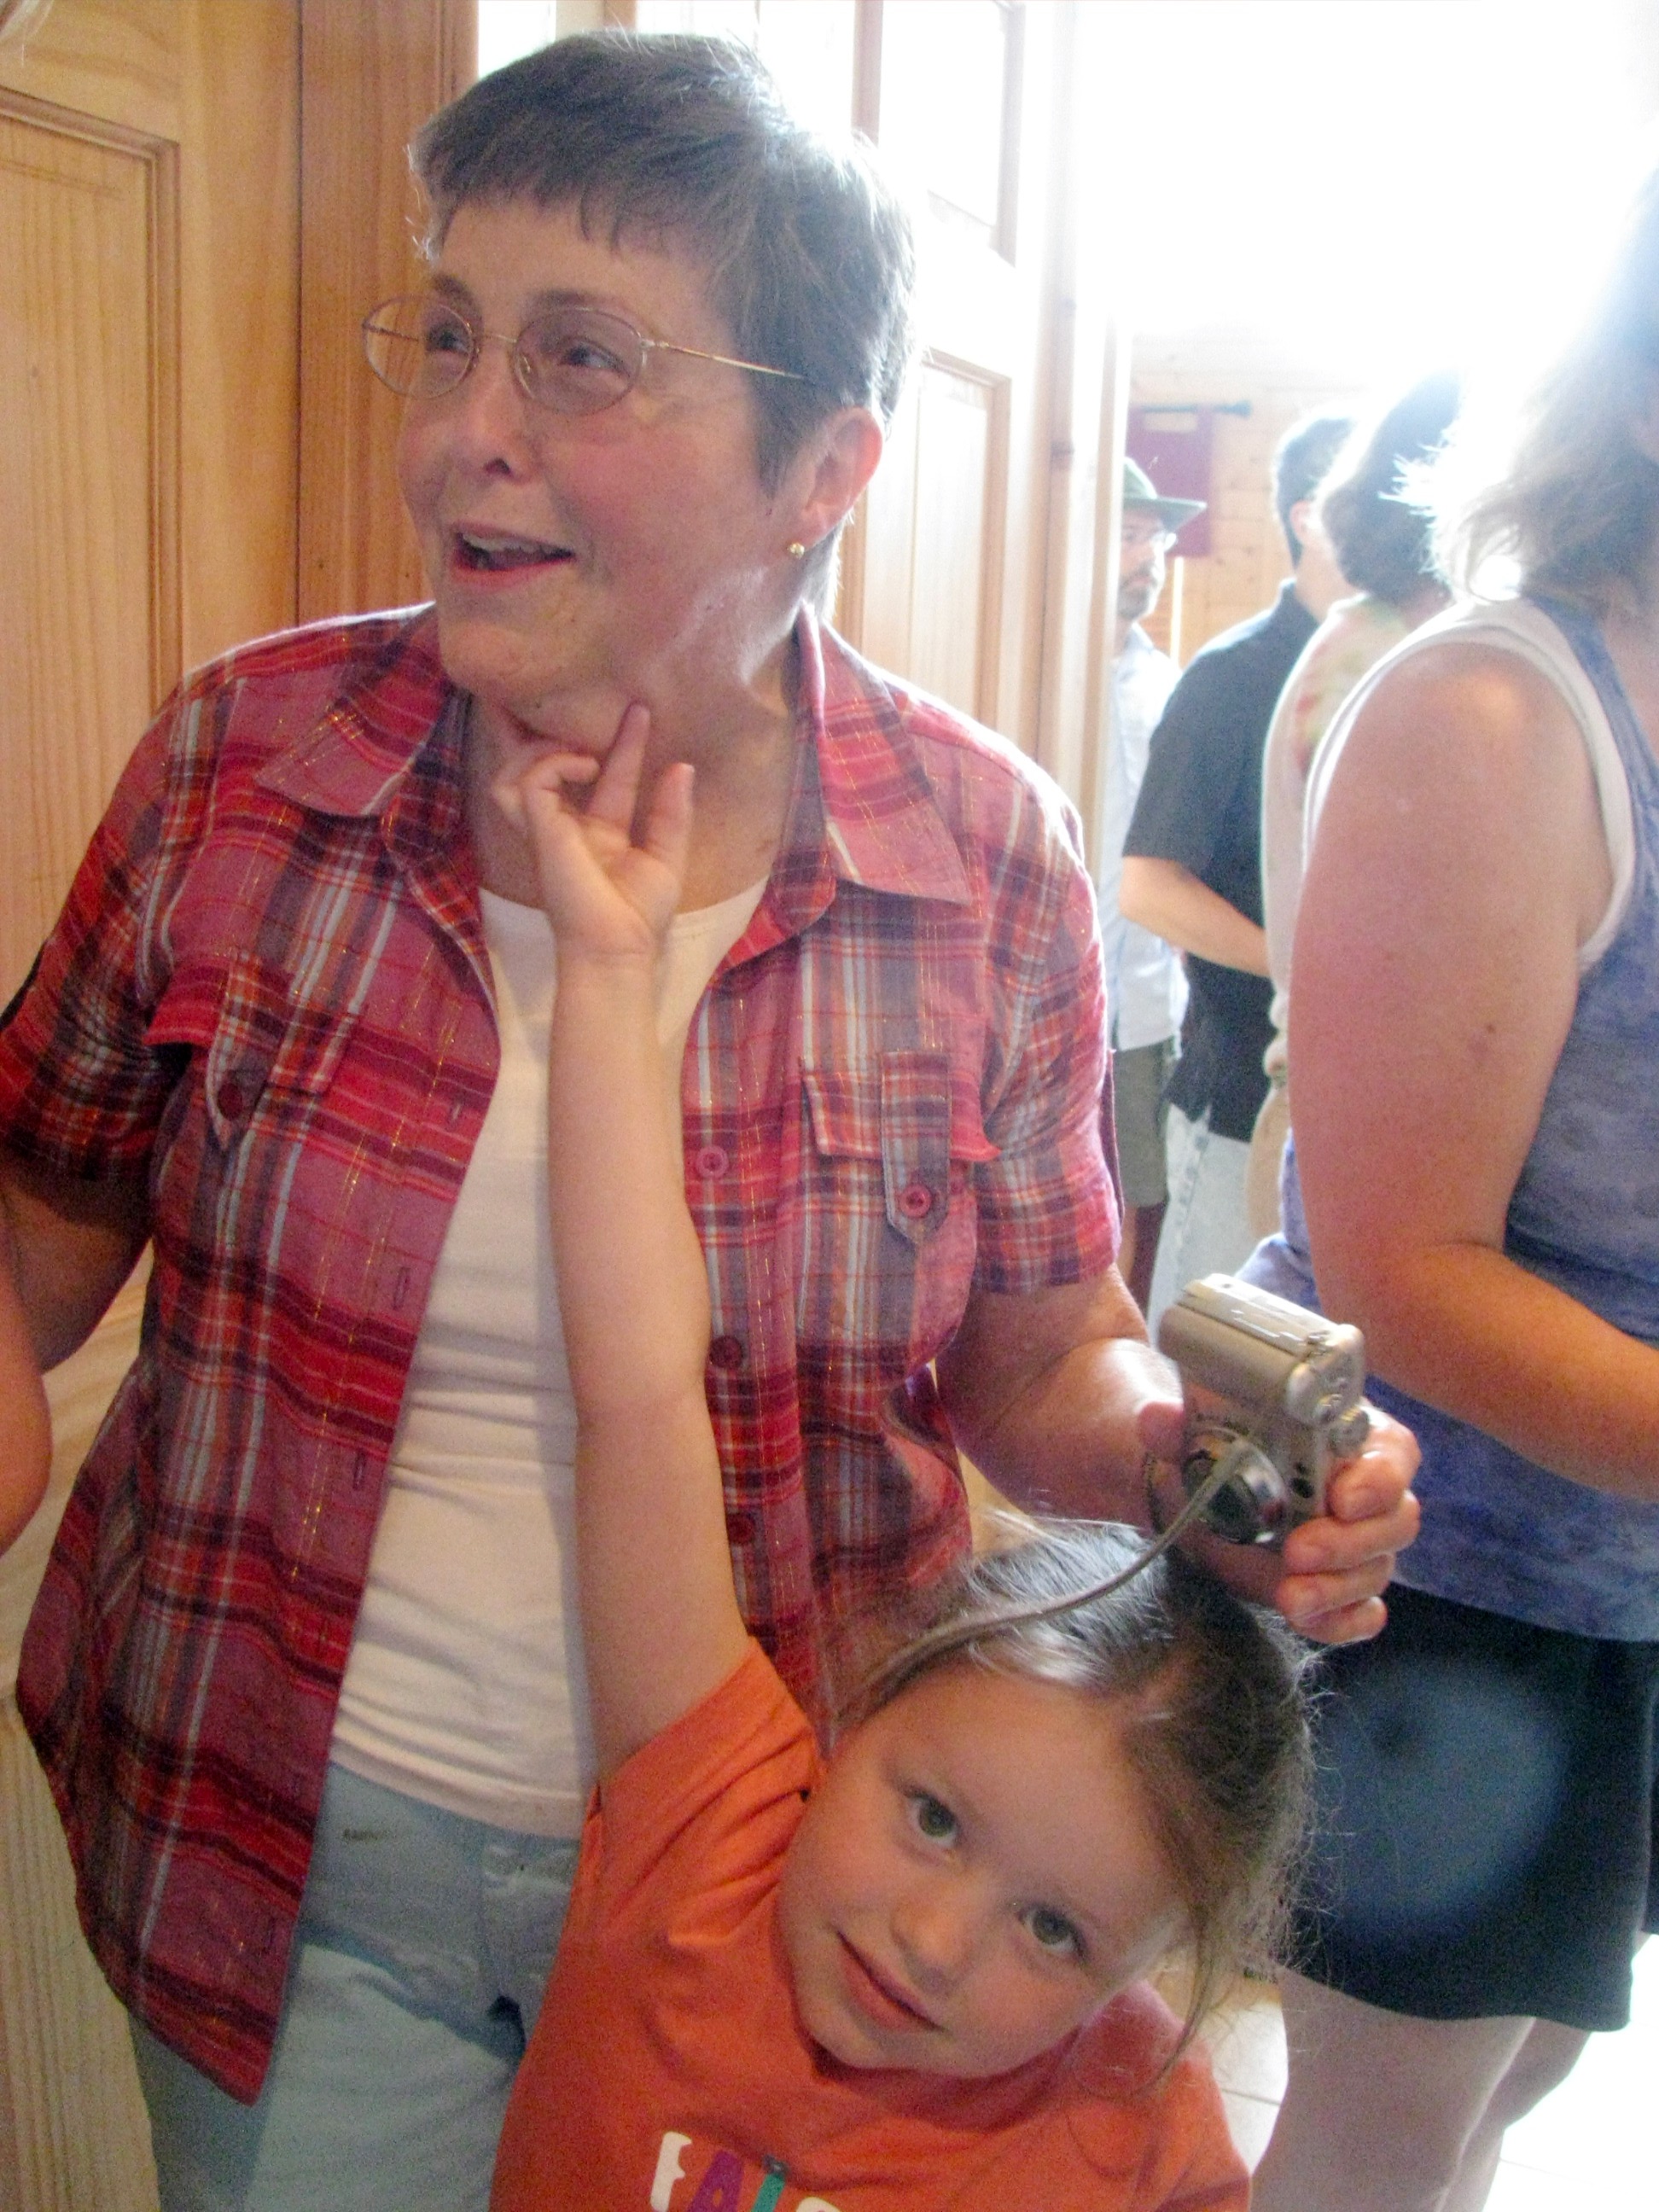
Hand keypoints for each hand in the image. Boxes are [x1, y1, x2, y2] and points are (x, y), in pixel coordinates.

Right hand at [492, 703, 693, 959]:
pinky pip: (529, 780)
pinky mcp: (538, 829)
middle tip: (546, 693)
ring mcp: (546, 828)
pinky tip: (585, 765)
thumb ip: (671, 812)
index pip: (603, 776)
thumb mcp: (666, 855)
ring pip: (515, 771)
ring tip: (584, 749)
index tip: (642, 712)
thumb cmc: (639, 915)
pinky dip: (555, 763)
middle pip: (536, 767)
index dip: (622, 745)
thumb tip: (682, 766)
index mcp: (597, 833)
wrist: (618, 948)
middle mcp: (566, 827)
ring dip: (545, 748)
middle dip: (535, 732)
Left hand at [1137, 1398, 1420, 1643]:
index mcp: (1348, 1435)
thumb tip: (1155, 1419)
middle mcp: (1363, 1489)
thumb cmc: (1213, 1438)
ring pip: (1376, 1570)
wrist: (1191, 1485)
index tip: (1341, 1498)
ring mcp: (1354, 1542)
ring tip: (1291, 1597)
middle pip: (1394, 1520)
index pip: (1392, 1454)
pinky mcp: (1333, 1584)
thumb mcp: (1194, 1424)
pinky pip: (1360, 1612)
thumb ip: (1176, 1422)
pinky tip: (1308, 1620)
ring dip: (1338, 1588)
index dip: (1379, 1478)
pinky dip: (1341, 1621)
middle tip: (1298, 1551)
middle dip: (1351, 1543)